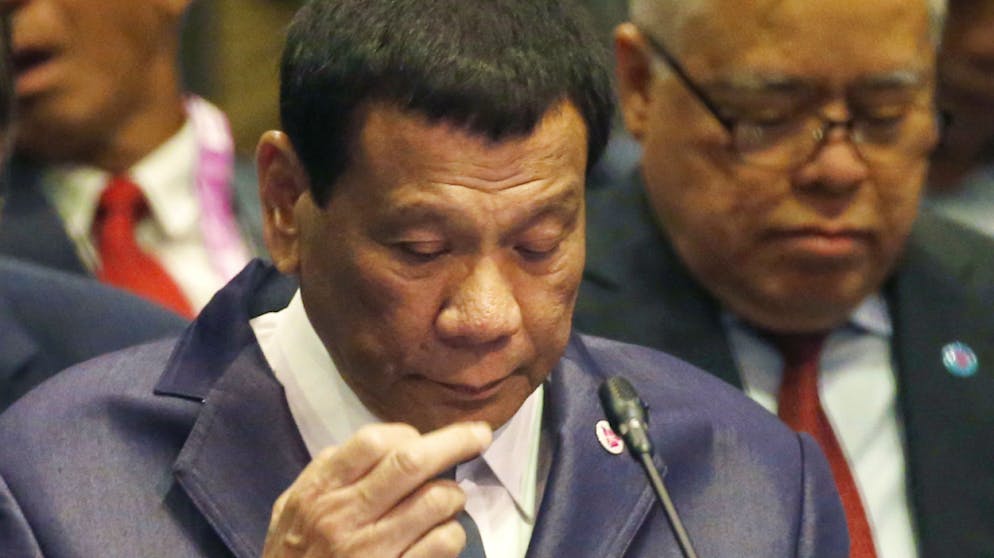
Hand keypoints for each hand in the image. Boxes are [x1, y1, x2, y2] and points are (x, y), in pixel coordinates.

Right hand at [262, 421, 492, 557]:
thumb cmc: (293, 557)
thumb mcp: (290, 509)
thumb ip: (325, 472)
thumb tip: (376, 442)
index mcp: (318, 492)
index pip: (371, 441)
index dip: (406, 433)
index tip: (418, 440)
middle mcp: (344, 517)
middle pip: (411, 463)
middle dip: (455, 441)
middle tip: (479, 435)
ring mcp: (371, 551)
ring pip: (436, 501)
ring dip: (453, 495)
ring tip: (449, 500)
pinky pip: (443, 543)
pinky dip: (453, 533)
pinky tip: (443, 535)